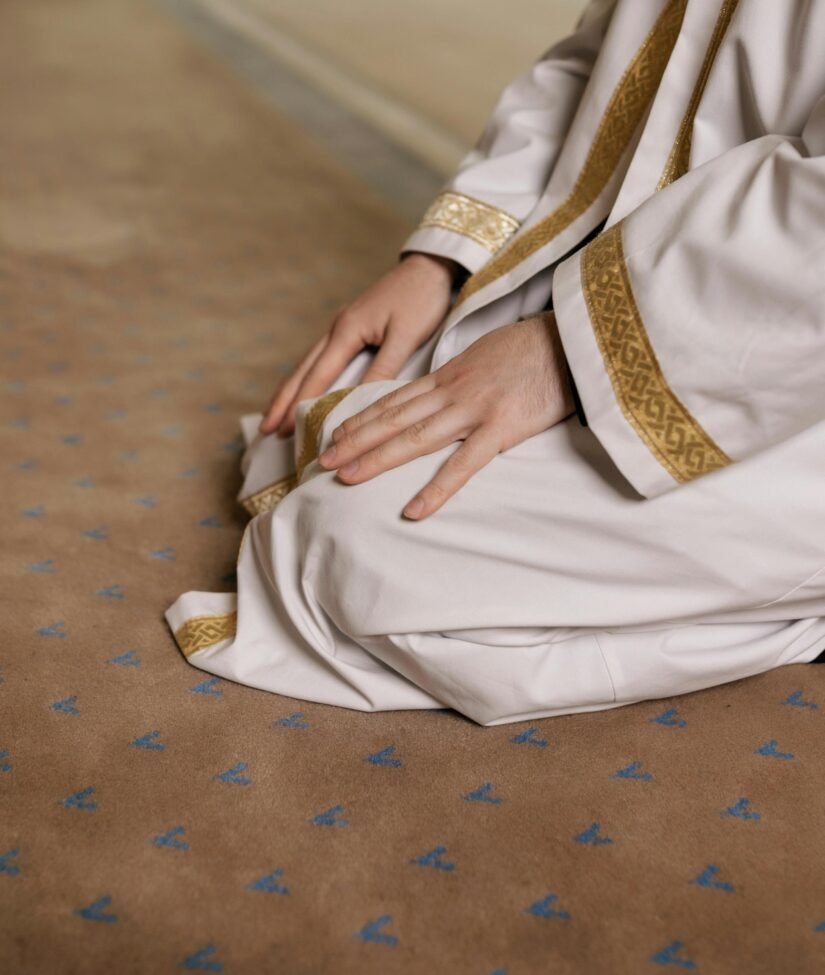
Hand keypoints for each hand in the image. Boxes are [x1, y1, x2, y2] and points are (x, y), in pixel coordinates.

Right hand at [259, 252, 459, 436]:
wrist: (428, 268)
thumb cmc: (420, 299)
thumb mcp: (405, 336)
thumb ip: (383, 368)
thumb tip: (361, 400)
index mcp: (347, 331)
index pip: (318, 375)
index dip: (300, 403)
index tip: (284, 429)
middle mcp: (337, 329)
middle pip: (302, 370)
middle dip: (283, 400)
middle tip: (265, 428)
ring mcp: (341, 327)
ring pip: (307, 363)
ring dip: (289, 390)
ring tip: (274, 414)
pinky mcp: (351, 327)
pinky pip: (321, 358)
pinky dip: (306, 377)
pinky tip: (303, 387)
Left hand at [318, 312, 574, 518]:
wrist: (575, 337)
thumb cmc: (537, 347)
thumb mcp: (487, 353)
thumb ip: (463, 376)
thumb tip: (445, 391)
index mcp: (450, 374)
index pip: (395, 399)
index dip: (361, 417)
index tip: (334, 433)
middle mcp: (452, 391)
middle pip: (393, 418)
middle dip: (354, 440)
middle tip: (321, 461)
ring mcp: (474, 409)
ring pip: (414, 438)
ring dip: (376, 458)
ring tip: (344, 477)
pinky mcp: (502, 427)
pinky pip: (463, 464)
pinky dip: (436, 489)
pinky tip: (412, 510)